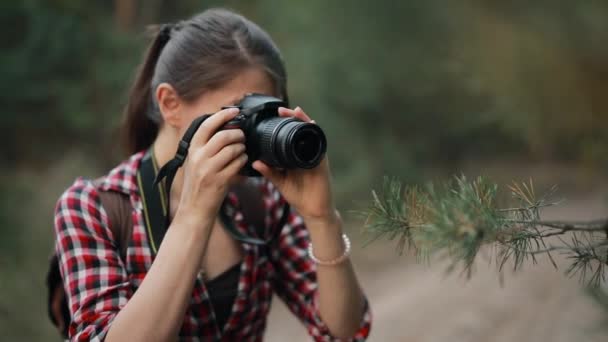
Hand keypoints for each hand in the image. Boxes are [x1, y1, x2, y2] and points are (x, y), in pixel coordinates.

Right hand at [174, 107, 247, 225]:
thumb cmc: (197, 186)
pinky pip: (238, 164)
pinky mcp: (220, 181)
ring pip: (233, 149)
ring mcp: (209, 170)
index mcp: (192, 151)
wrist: (194, 211)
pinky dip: (243, 161)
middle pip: (223, 136)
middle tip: (242, 136)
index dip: (222, 115)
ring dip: (242, 148)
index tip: (234, 111)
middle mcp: (198, 158)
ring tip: (242, 150)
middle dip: (237, 133)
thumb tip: (223, 130)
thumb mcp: (194, 163)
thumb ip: (204, 148)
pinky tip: (242, 162)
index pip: (206, 125)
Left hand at [252, 107, 338, 225]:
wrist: (314, 211)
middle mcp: (307, 154)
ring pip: (312, 134)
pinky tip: (311, 125)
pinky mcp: (322, 162)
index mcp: (297, 157)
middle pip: (302, 131)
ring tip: (295, 112)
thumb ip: (269, 172)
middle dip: (295, 118)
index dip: (285, 125)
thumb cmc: (300, 196)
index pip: (291, 136)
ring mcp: (315, 157)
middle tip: (283, 110)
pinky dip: (315, 135)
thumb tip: (255, 161)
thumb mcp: (280, 182)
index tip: (275, 116)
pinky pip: (319, 145)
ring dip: (304, 122)